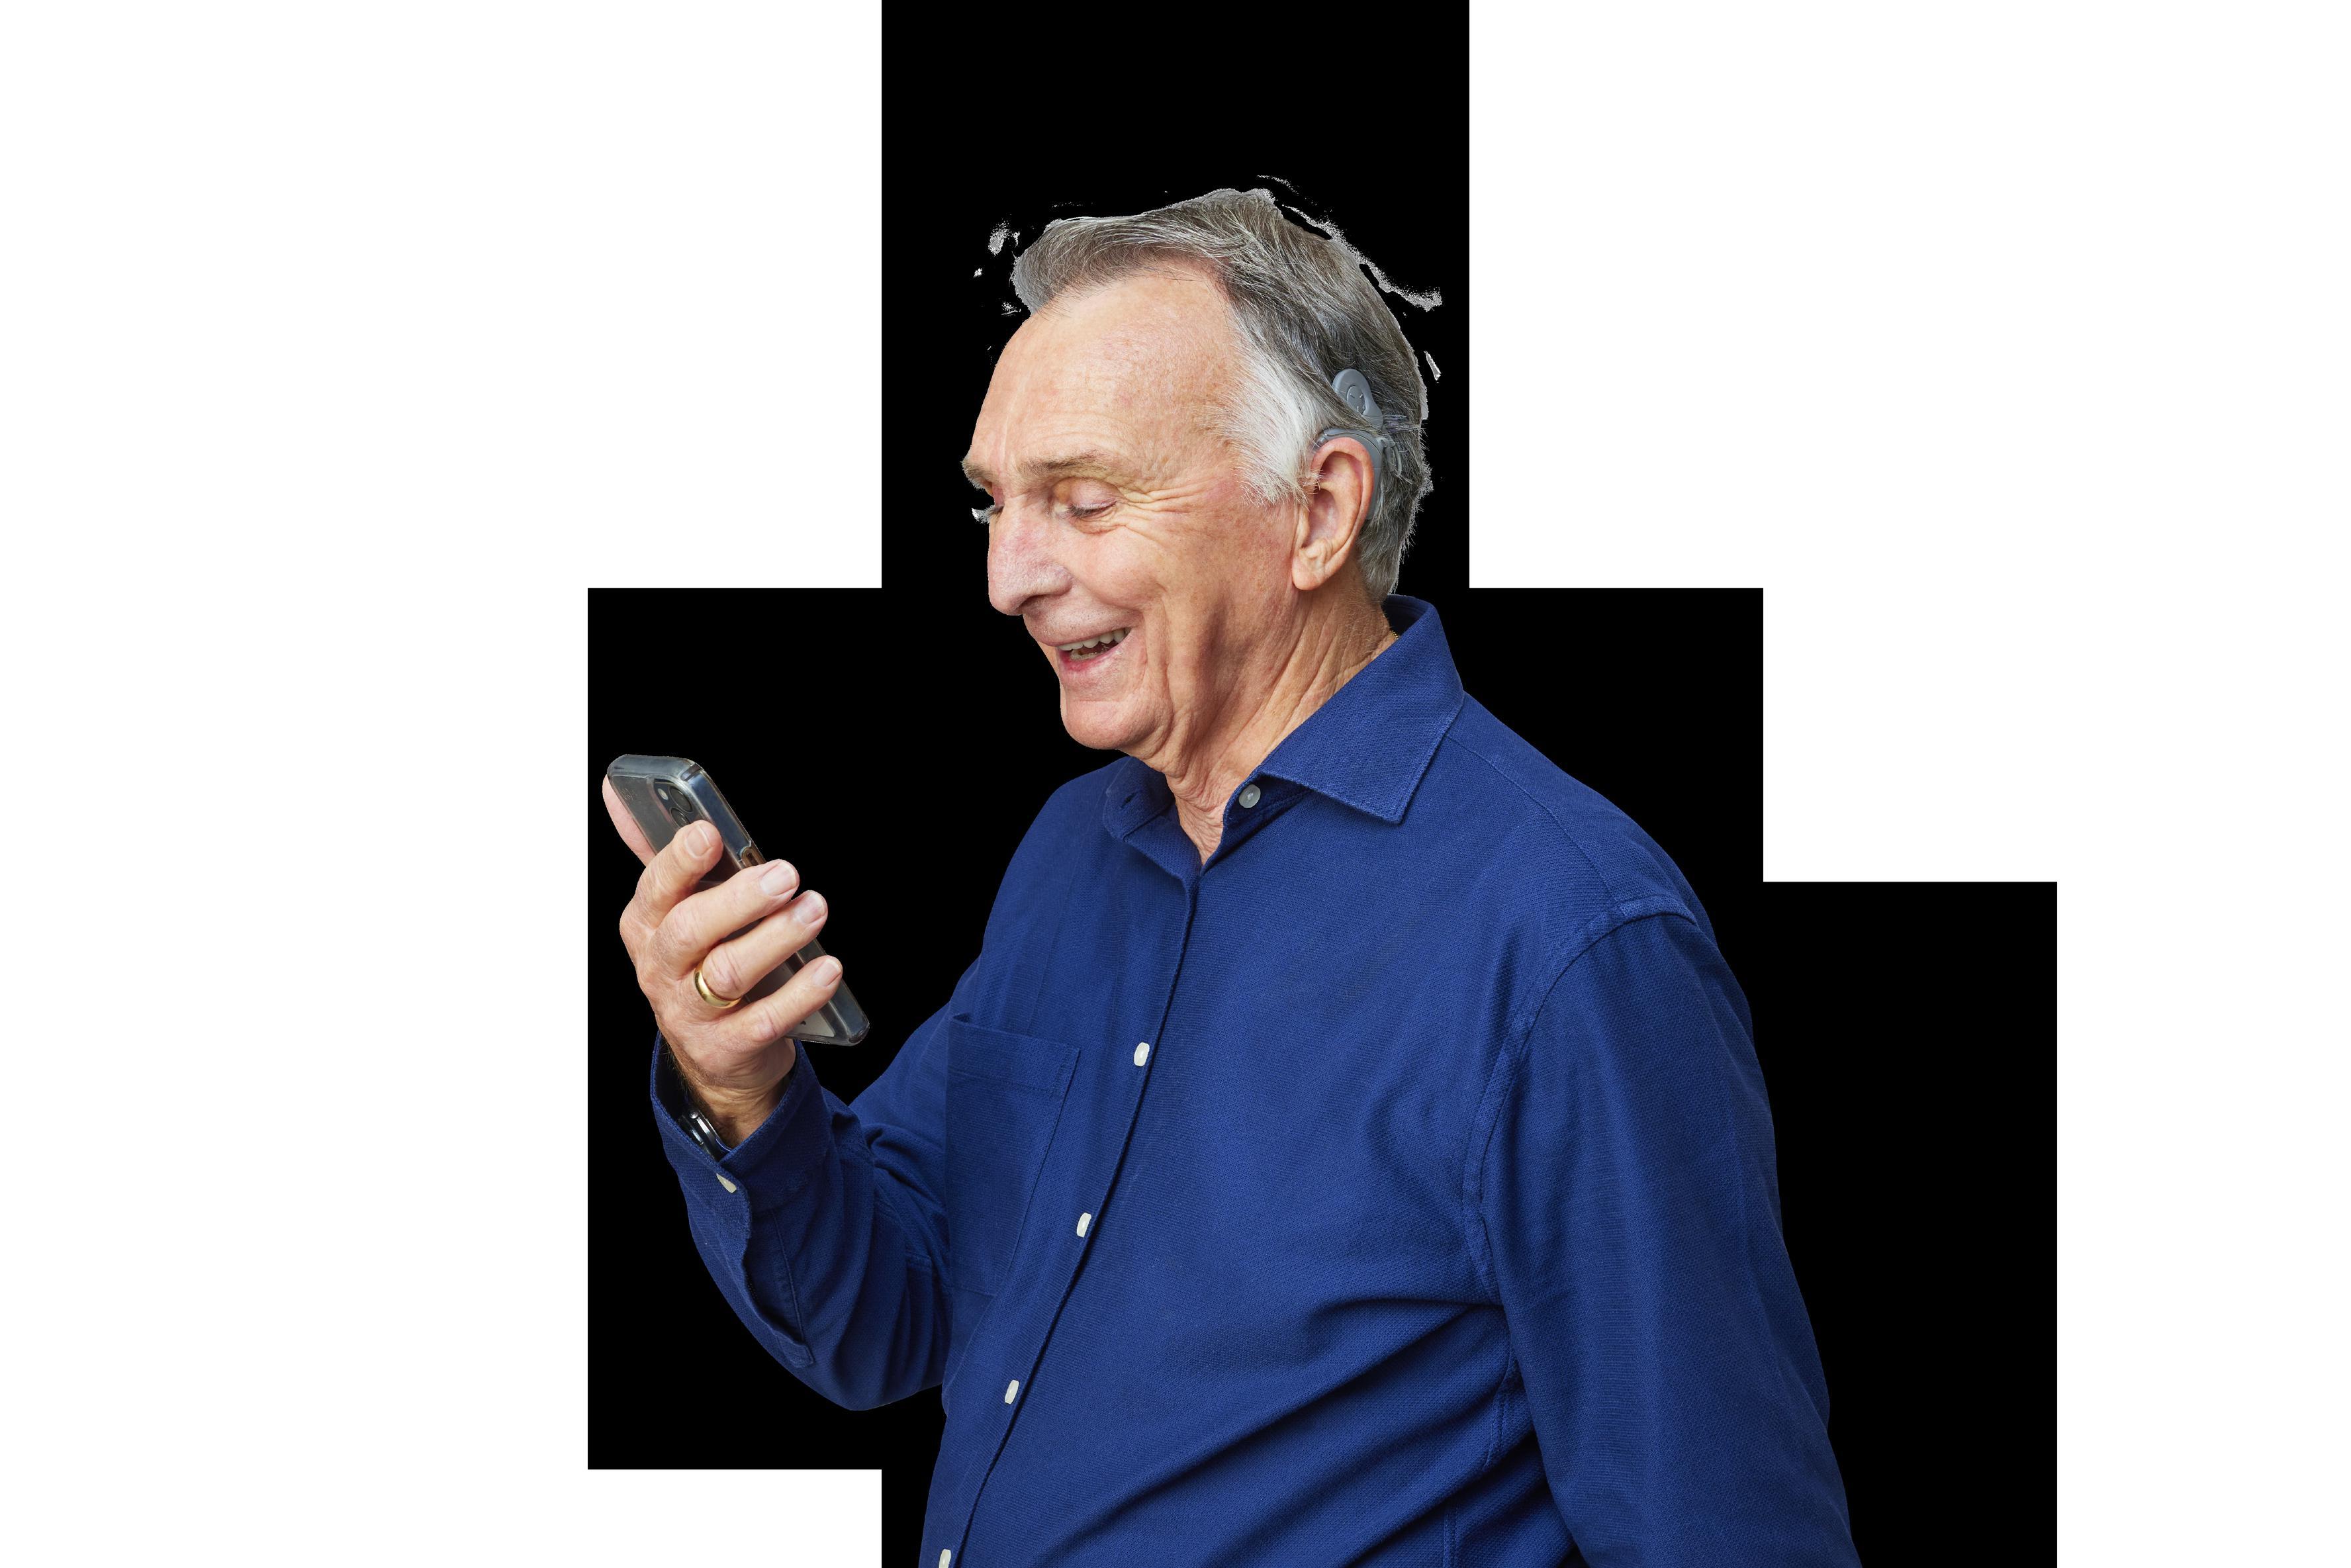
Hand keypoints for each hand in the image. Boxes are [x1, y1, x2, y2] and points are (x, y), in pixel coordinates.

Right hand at [604, 777, 843, 1140]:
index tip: (710, 833)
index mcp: (645, 925)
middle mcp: (660, 968)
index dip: (680, 861)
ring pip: (728, 974)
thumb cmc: (700, 963)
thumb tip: (620, 793)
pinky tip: (828, 968)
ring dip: (776, 938)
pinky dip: (800, 993)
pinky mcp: (725, 1048)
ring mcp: (689, 1012)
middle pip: (690, 930)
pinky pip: (764, 1020)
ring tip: (815, 909)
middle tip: (787, 873)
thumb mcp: (676, 913)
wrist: (714, 1054)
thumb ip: (666, 858)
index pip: (656, 888)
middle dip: (739, 899)